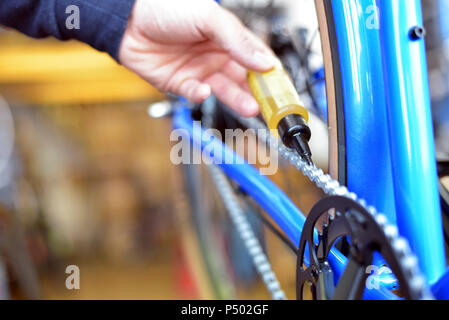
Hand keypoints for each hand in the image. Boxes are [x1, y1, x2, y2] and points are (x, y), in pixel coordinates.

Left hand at [118, 0, 276, 115]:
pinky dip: (200, 95)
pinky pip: (195, 94)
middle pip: (244, 78)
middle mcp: (216, 55)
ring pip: (224, 90)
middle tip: (271, 105)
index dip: (271, 73)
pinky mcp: (180, 83)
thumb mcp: (209, 18)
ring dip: (238, 100)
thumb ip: (237, 41)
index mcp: (228, 37)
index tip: (283, 87)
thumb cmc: (166, 8)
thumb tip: (264, 62)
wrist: (127, 19)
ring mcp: (199, 70)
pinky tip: (203, 90)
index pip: (257, 57)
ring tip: (251, 108)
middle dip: (259, 92)